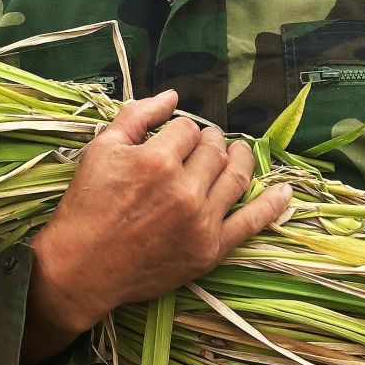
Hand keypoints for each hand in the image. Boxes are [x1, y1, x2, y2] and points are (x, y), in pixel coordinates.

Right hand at [18, 88, 290, 364]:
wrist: (81, 268)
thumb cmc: (86, 206)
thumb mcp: (101, 150)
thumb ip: (137, 116)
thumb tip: (173, 96)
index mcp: (157, 159)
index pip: (187, 130)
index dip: (181, 131)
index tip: (173, 140)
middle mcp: (185, 188)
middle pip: (214, 150)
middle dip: (212, 141)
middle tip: (207, 143)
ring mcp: (201, 220)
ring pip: (236, 177)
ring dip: (242, 159)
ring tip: (240, 152)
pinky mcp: (209, 249)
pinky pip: (250, 223)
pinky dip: (272, 206)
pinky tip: (283, 192)